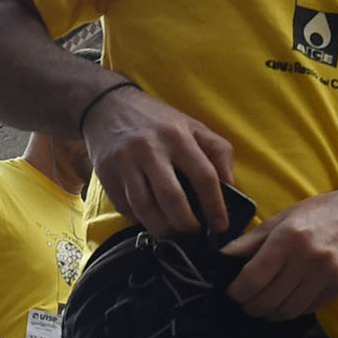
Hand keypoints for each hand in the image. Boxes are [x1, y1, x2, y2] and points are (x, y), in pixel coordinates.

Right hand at [84, 84, 234, 237]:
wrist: (107, 105)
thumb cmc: (157, 121)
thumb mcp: (192, 126)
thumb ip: (218, 152)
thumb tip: (231, 187)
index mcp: (177, 136)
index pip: (204, 177)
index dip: (215, 206)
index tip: (220, 226)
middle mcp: (150, 149)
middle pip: (172, 198)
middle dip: (186, 224)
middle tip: (193, 232)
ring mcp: (125, 162)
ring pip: (145, 209)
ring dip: (163, 229)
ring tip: (173, 232)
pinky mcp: (106, 174)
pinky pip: (125, 207)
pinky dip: (140, 220)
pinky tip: (151, 218)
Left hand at [220, 188, 337, 320]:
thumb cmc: (322, 213)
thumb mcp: (284, 218)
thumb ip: (252, 240)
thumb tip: (224, 256)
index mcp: (289, 238)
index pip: (253, 278)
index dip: (237, 290)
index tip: (233, 291)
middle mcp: (308, 258)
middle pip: (268, 299)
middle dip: (250, 305)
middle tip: (246, 301)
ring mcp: (327, 275)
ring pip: (287, 310)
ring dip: (270, 312)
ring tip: (264, 305)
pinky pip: (307, 309)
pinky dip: (291, 310)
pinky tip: (287, 299)